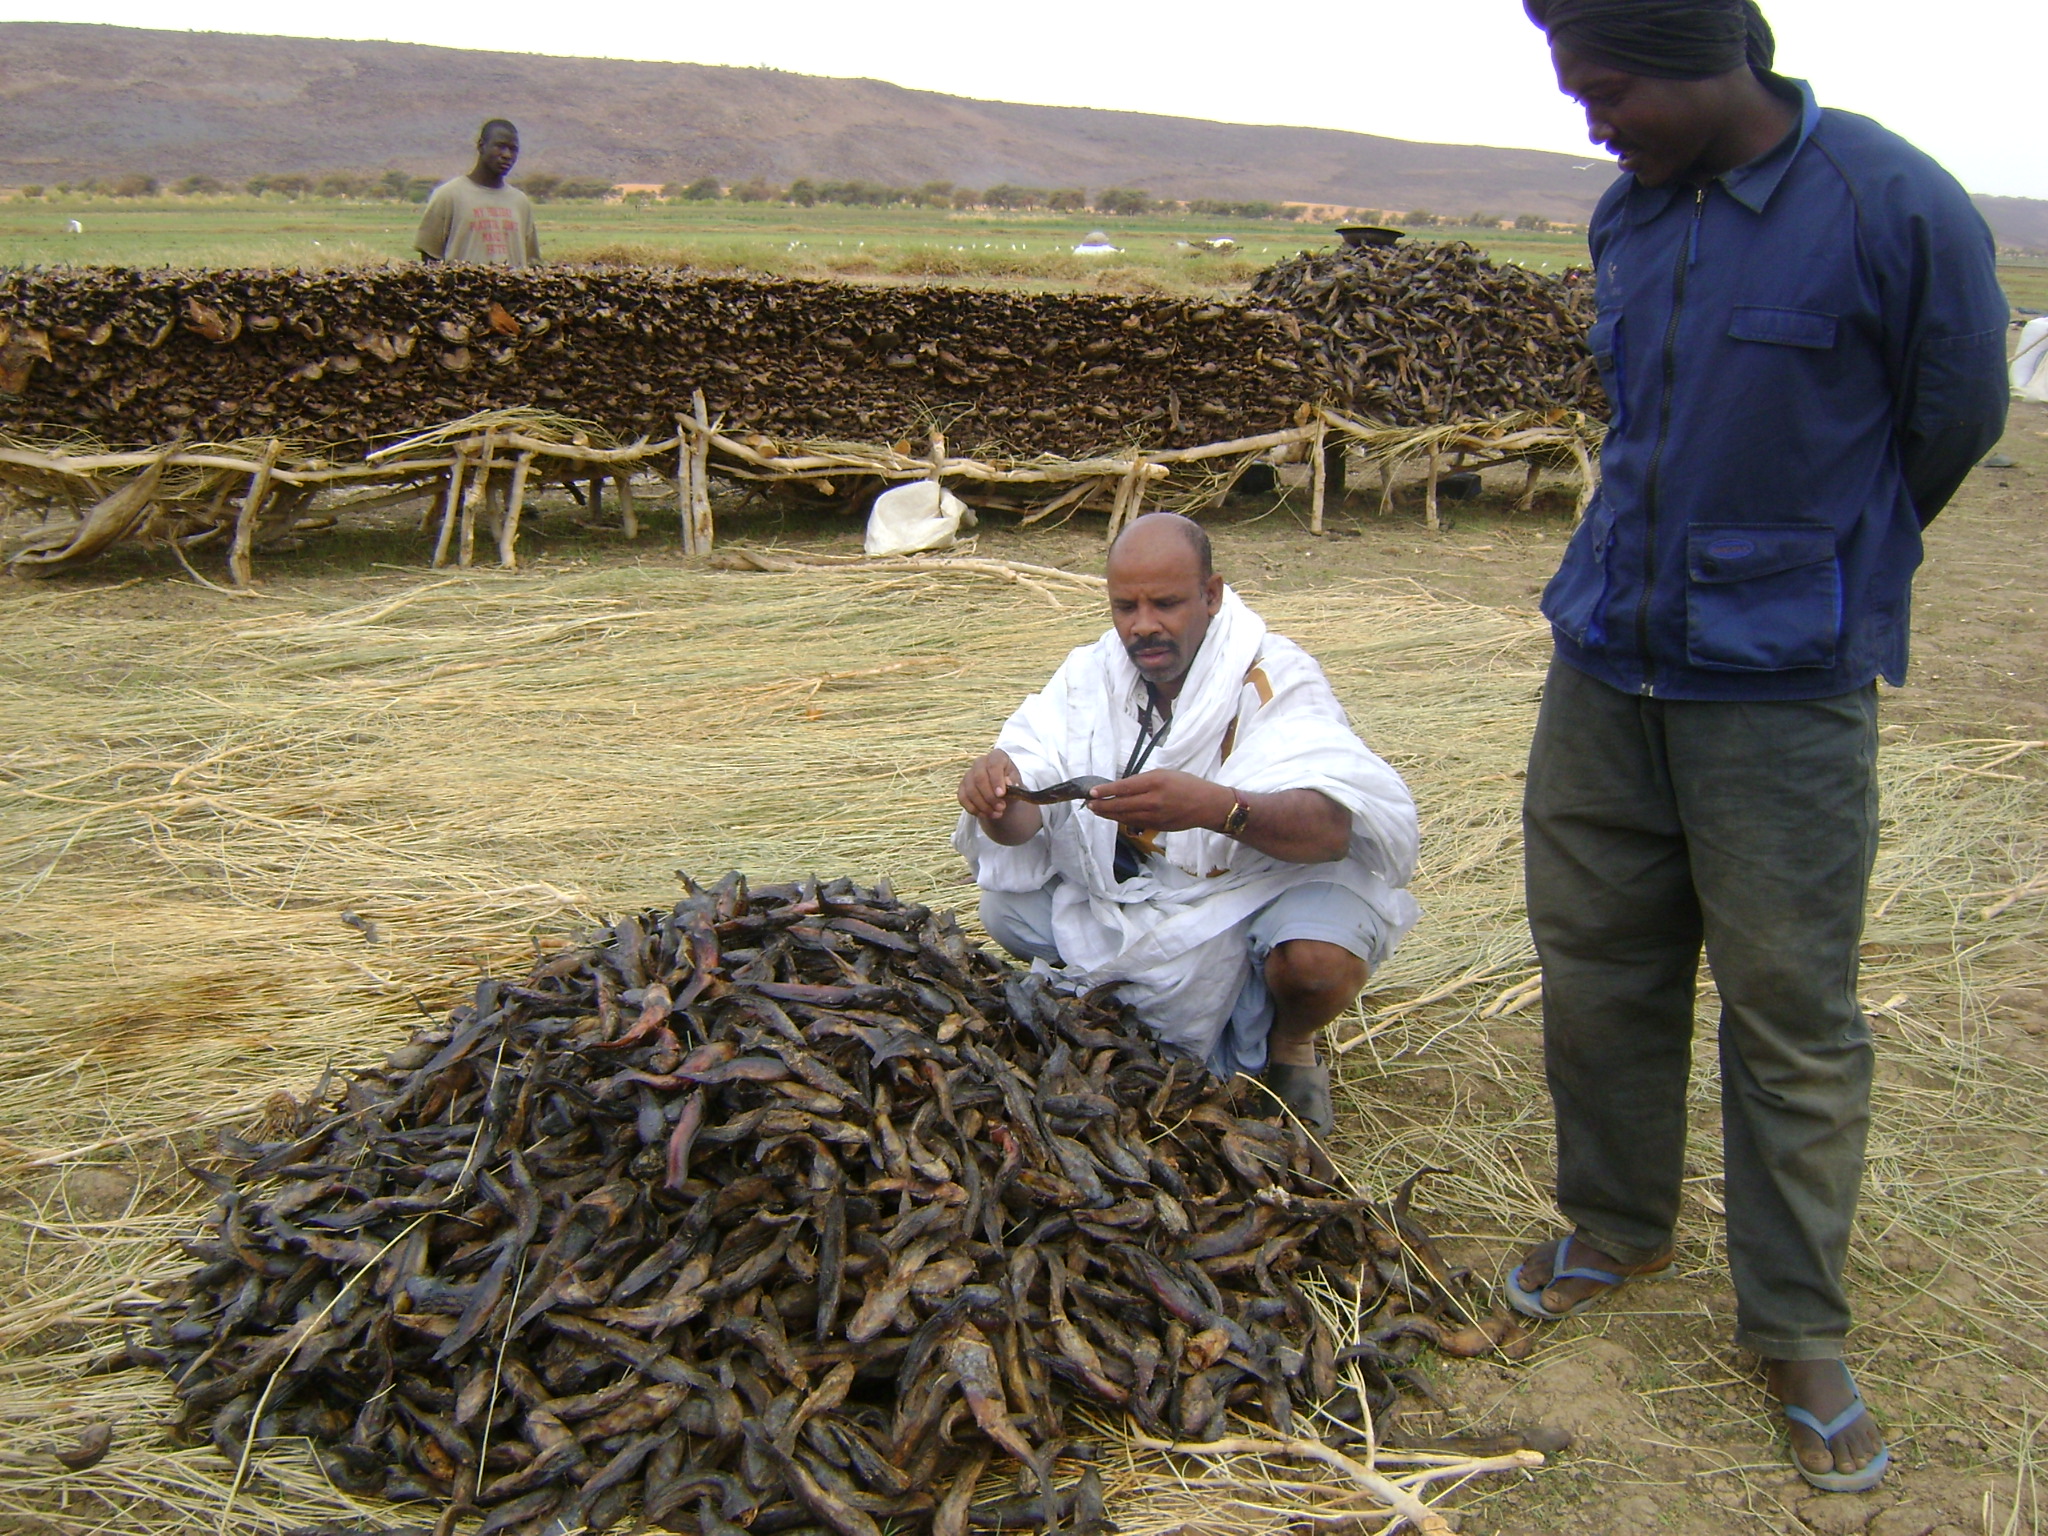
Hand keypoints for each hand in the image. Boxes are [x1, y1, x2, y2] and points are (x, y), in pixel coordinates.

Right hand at [958, 748, 1021, 819]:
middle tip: (1001, 808)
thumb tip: (1008, 782)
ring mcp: (969, 774)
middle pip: (979, 778)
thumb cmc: (1011, 785)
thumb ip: (1014, 782)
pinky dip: (974, 809)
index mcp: (996, 757)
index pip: (994, 765)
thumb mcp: (1017, 783)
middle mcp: (980, 762)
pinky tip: (985, 815)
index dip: (996, 780)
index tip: (1001, 794)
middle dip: (990, 796)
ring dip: (983, 806)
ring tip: (997, 814)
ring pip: (971, 791)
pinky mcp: (962, 787)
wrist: (1002, 793)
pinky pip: (963, 799)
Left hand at [1085, 770, 1234, 833]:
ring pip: (1124, 817)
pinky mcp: (1157, 827)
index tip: (1092, 792)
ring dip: (1108, 814)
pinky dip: (1121, 819)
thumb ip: (1142, 780)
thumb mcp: (1164, 774)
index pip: (1124, 787)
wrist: (1207, 805)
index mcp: (1155, 782)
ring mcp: (1155, 816)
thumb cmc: (1187, 785)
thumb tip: (1121, 786)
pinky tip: (1113, 816)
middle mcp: (1153, 800)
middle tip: (1089, 804)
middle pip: (1121, 805)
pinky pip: (1134, 823)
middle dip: (1101, 806)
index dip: (1106, 791)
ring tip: (1096, 810)